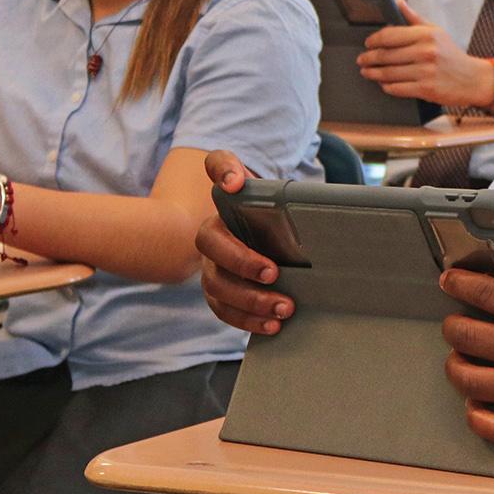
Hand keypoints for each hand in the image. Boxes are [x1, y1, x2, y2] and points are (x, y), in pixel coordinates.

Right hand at [196, 148, 293, 334]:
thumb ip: (224, 166)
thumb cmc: (247, 197)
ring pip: (223, 300)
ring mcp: (214, 278)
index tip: (272, 268)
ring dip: (253, 309)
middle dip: (250, 290)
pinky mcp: (223, 296)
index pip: (214, 242)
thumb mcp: (237, 174)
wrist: (252, 214)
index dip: (239, 257)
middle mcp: (209, 257)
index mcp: (213, 228)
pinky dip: (249, 322)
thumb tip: (231, 182)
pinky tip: (273, 327)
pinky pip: (229, 314)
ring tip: (284, 311)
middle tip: (284, 293)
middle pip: (218, 278)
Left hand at [358, 1, 490, 105]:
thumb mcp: (437, 32)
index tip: (368, 43)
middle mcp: (425, 52)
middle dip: (369, 58)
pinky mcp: (426, 89)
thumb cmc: (452, 55)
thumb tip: (399, 3)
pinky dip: (387, 86)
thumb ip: (415, 19)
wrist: (472, 79)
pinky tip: (383, 83)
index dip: (374, 40)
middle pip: (386, 55)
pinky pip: (398, 88)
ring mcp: (425, 72)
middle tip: (362, 60)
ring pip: (389, 73)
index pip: (390, 35)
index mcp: (426, 35)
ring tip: (367, 72)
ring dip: (373, 73)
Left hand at [438, 225, 493, 443]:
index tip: (449, 281)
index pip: (487, 295)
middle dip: (453, 325)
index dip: (459, 284)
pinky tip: (478, 404)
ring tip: (460, 358)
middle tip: (455, 320)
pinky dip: (477, 417)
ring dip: (456, 367)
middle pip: (468, 338)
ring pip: (472, 383)